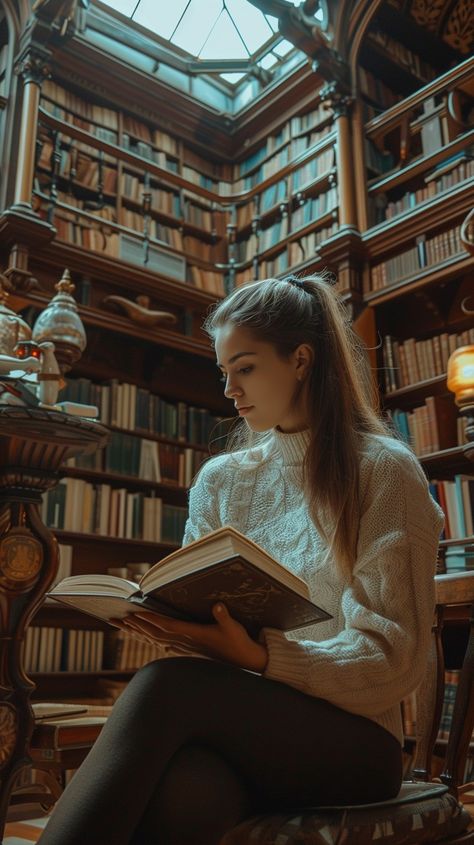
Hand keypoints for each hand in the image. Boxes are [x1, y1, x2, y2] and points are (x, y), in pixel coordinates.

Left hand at [115, 604, 267, 672]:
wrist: (244, 661)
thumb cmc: (239, 642)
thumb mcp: (233, 627)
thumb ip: (224, 617)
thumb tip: (218, 606)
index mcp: (194, 635)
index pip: (167, 626)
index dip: (151, 620)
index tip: (136, 613)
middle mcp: (186, 642)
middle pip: (156, 633)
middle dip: (137, 625)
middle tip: (119, 618)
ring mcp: (186, 646)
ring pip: (157, 639)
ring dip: (139, 631)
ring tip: (124, 624)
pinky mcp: (189, 647)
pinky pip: (164, 643)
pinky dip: (151, 638)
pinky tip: (144, 637)